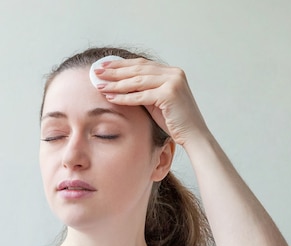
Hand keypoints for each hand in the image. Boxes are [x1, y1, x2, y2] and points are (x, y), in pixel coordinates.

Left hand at [94, 58, 210, 146]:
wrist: (193, 136)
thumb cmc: (174, 121)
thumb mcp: (156, 101)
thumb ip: (143, 90)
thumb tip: (118, 85)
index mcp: (172, 72)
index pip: (142, 64)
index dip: (121, 64)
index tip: (104, 66)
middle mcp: (173, 73)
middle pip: (138, 69)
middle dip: (115, 70)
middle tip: (96, 72)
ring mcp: (173, 82)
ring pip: (138, 81)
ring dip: (116, 83)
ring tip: (100, 84)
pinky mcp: (170, 94)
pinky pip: (141, 95)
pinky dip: (125, 96)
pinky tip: (111, 97)